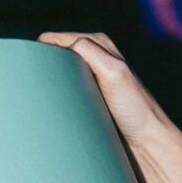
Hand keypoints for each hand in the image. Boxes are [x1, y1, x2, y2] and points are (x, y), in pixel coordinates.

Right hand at [39, 31, 172, 156]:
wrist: (147, 142)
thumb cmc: (134, 108)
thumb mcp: (114, 72)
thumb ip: (89, 50)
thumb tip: (62, 43)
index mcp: (99, 44)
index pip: (57, 39)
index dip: (43, 50)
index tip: (36, 70)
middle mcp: (94, 57)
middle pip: (53, 54)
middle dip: (41, 65)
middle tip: (34, 85)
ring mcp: (89, 78)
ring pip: (55, 73)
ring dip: (46, 82)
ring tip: (38, 97)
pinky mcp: (87, 98)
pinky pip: (61, 91)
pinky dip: (53, 95)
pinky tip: (48, 106)